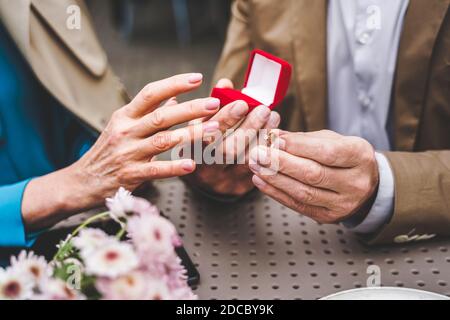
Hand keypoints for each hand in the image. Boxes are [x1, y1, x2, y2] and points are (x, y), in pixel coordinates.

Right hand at [23, 73, 220, 228]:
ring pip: (163, 140)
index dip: (174, 84)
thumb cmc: (108, 151)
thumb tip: (174, 97)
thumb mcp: (123, 126)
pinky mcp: (130, 174)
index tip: (197, 77)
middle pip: (161, 116)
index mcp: (125, 116)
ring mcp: (127, 153)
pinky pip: (155, 170)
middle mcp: (126, 131)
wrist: (82, 181)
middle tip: (214, 103)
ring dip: (190, 134)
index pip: (150, 93)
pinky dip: (174, 167)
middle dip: (190, 109)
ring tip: (214, 129)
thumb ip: (148, 113)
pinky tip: (192, 164)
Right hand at [185, 79, 280, 196]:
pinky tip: (276, 135)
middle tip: (264, 109)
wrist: (205, 177)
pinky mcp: (237, 187)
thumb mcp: (202, 122)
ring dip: (262, 137)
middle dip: (249, 127)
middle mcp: (203, 166)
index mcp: (189, 146)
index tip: (242, 103)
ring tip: (273, 118)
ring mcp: (221, 180)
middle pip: (227, 150)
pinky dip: (269, 150)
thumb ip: (213, 104)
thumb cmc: (205, 141)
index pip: (205, 133)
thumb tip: (226, 83)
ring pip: (244, 161)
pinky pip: (257, 169)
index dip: (225, 118)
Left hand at [249, 130, 378, 223]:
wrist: (364, 186)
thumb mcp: (332, 140)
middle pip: (314, 174)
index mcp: (360, 156)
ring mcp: (342, 203)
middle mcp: (356, 183)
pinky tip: (261, 181)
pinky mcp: (328, 217)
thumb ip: (303, 139)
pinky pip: (298, 206)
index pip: (327, 152)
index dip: (299, 146)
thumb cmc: (344, 157)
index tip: (275, 139)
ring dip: (275, 179)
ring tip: (255, 166)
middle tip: (258, 153)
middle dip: (281, 163)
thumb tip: (273, 136)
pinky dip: (276, 193)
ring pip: (304, 192)